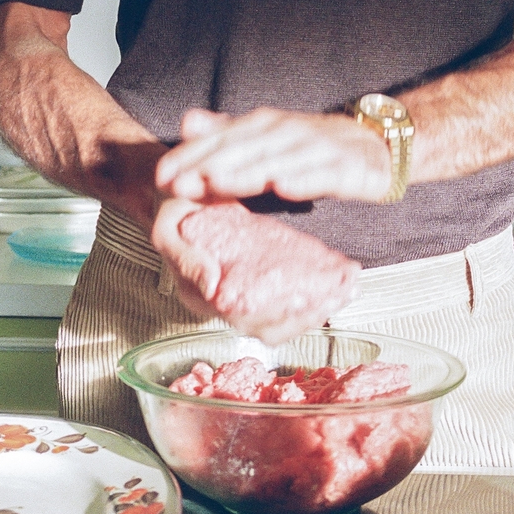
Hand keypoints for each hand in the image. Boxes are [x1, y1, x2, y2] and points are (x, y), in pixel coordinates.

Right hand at [148, 196, 350, 344]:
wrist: (175, 189)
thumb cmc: (170, 208)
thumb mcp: (167, 229)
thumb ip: (185, 259)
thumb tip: (212, 287)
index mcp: (202, 297)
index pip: (247, 321)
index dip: (282, 317)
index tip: (310, 302)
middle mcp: (225, 301)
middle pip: (273, 324)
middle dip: (312, 312)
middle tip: (342, 293)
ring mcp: (243, 288)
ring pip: (285, 311)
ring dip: (318, 303)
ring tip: (347, 286)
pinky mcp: (258, 272)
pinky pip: (288, 290)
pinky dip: (314, 287)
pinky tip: (336, 276)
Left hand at [153, 107, 391, 206]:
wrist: (377, 144)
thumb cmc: (313, 145)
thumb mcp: (266, 137)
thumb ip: (227, 132)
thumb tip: (187, 121)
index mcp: (264, 125)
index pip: (221, 140)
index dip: (190, 156)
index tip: (161, 175)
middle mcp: (286, 133)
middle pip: (242, 150)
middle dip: (208, 167)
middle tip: (177, 185)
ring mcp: (315, 149)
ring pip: (276, 161)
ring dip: (246, 172)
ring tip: (216, 183)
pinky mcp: (345, 168)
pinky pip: (322, 175)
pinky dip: (304, 180)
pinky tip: (285, 188)